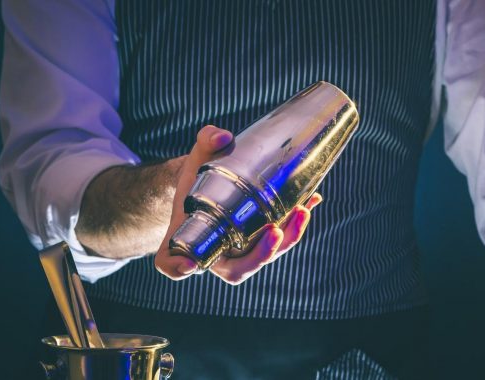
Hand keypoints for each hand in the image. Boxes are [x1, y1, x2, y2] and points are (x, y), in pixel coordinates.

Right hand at [154, 125, 321, 283]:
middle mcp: (215, 252)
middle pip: (237, 269)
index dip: (178, 268)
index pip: (172, 264)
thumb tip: (222, 137)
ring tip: (303, 210)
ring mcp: (243, 250)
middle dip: (261, 254)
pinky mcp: (265, 240)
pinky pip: (283, 238)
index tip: (189, 265)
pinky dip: (297, 222)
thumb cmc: (200, 175)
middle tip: (275, 231)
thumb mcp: (198, 157)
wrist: (216, 183)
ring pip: (266, 256)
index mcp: (186, 239)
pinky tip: (312, 200)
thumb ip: (205, 141)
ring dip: (288, 238)